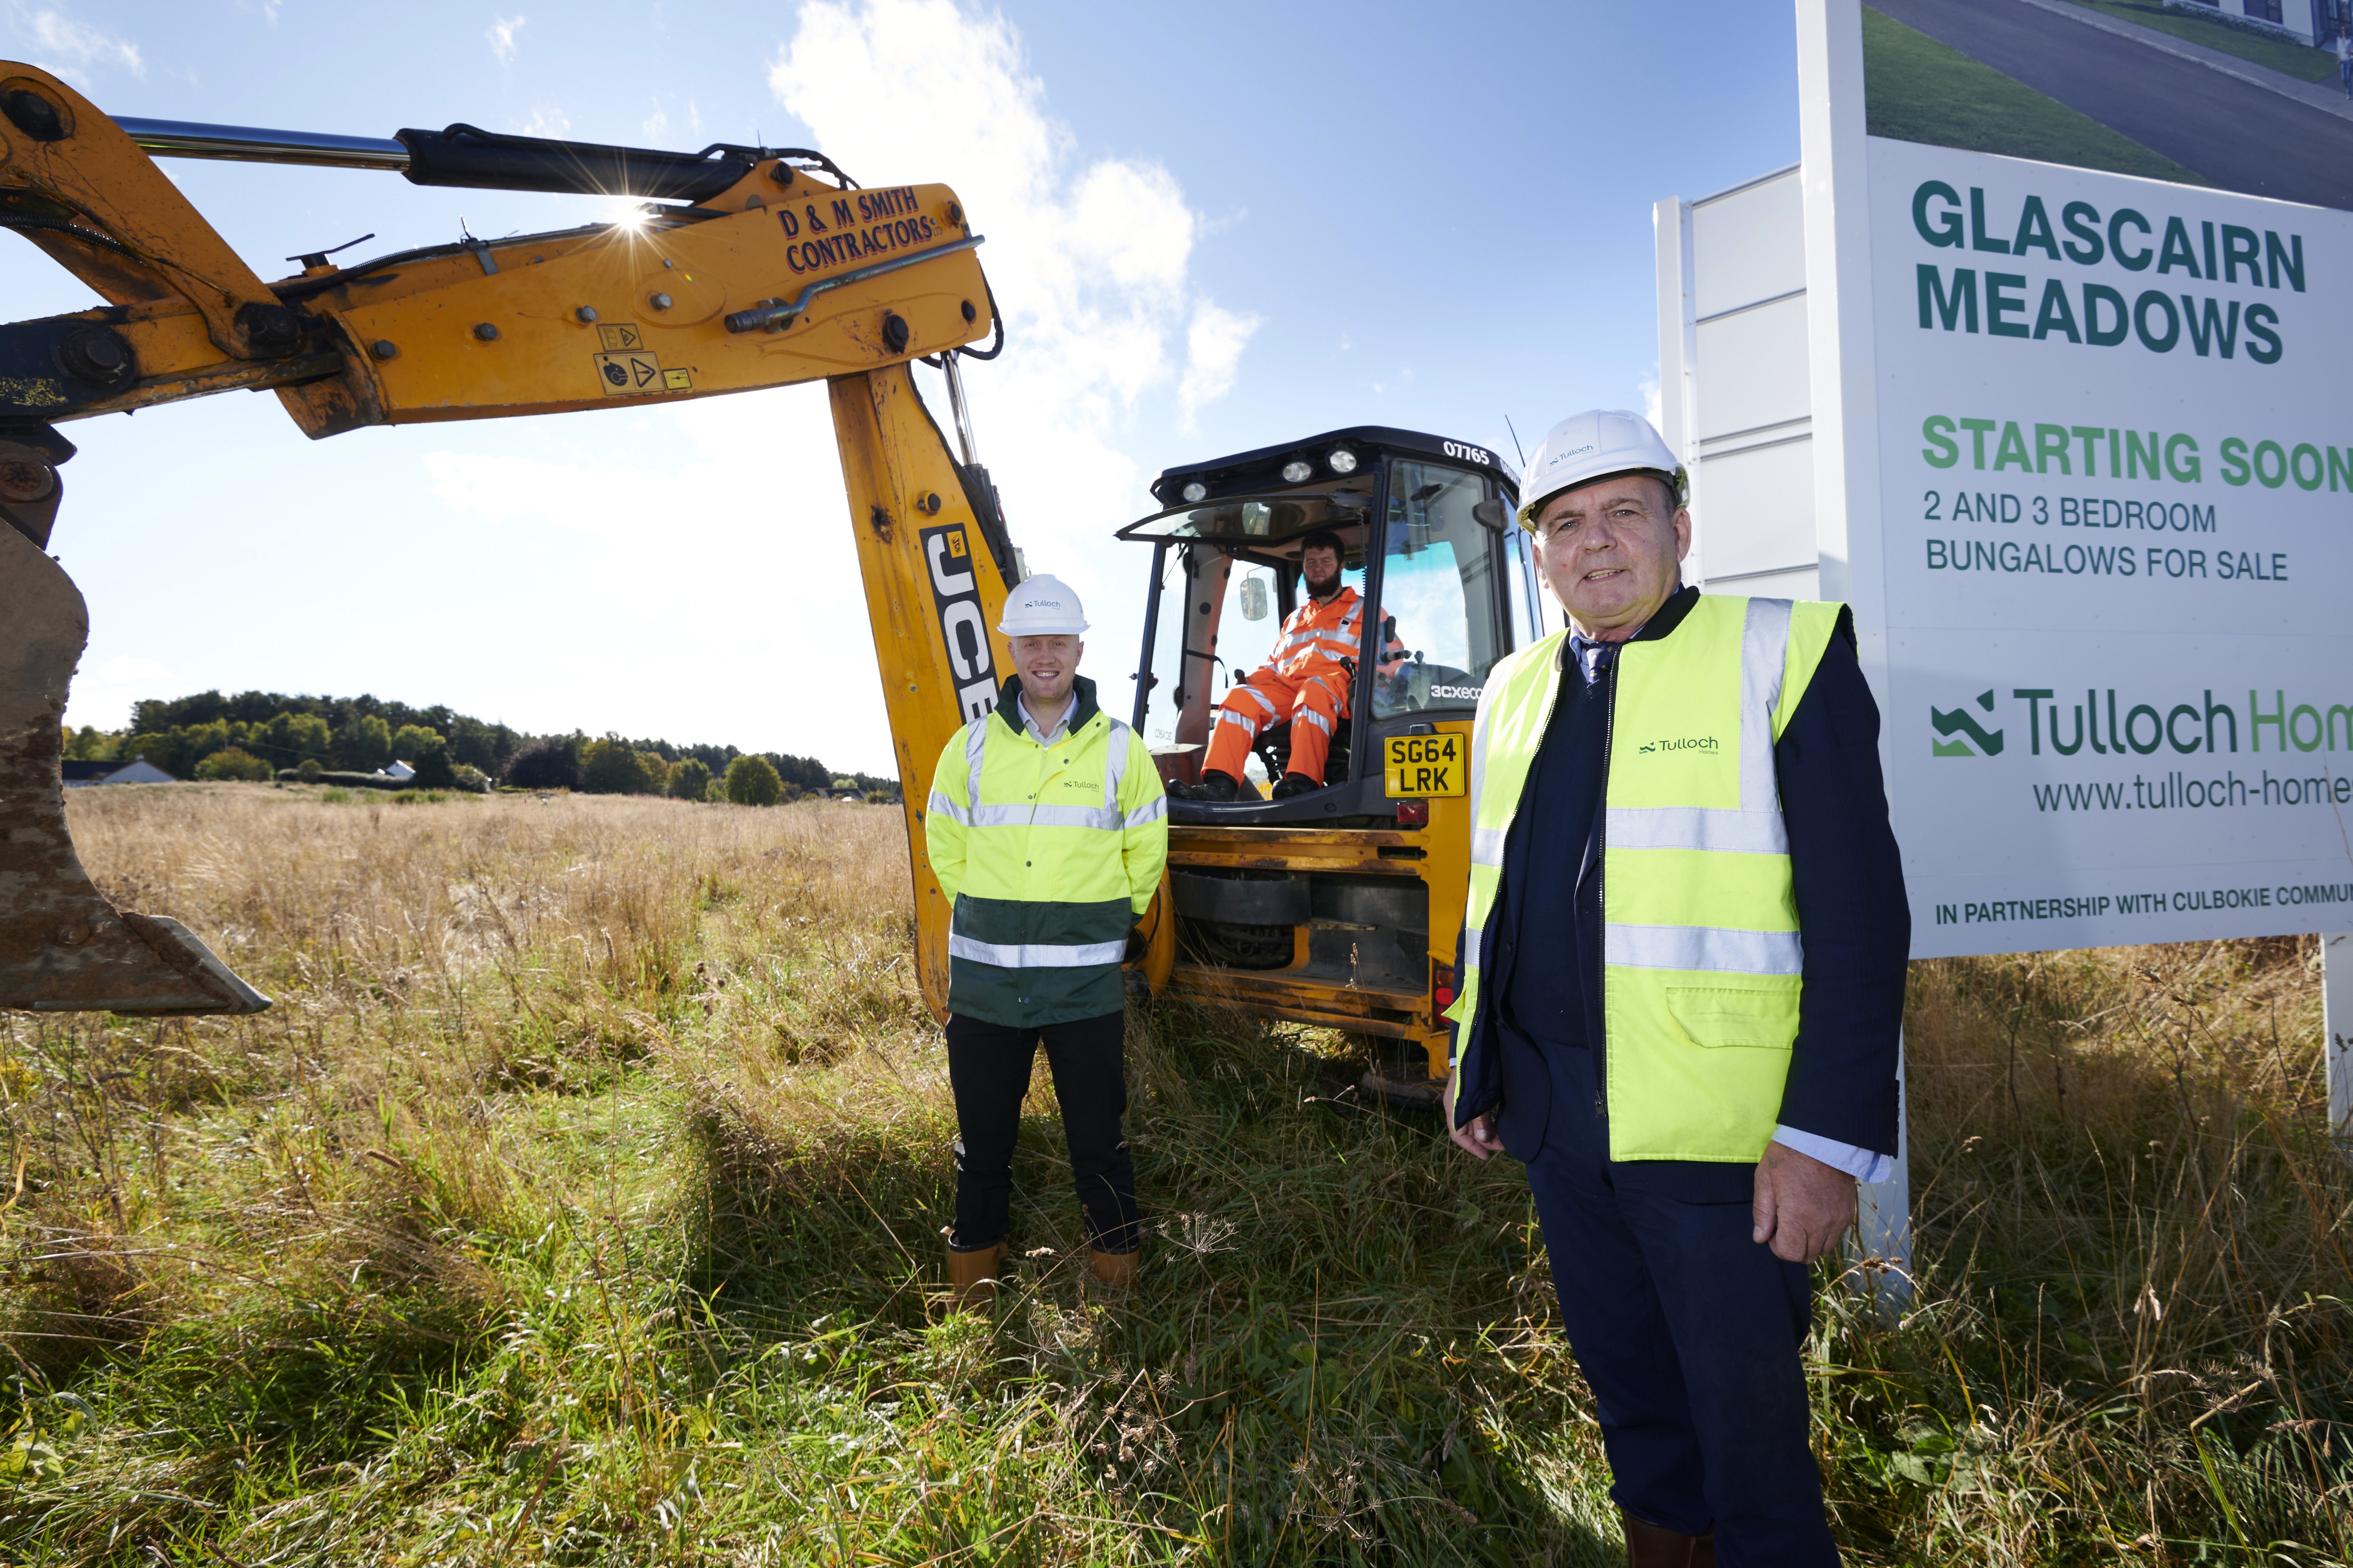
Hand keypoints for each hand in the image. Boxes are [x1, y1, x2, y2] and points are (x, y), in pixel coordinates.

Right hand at [1443, 1069, 1504, 1161]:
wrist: (1475, 1050)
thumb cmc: (1475, 1074)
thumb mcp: (1480, 1100)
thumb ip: (1480, 1120)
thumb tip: (1482, 1139)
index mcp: (1453, 1110)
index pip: (1459, 1136)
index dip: (1472, 1148)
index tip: (1486, 1156)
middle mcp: (1455, 1108)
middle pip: (1468, 1131)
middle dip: (1484, 1140)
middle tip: (1502, 1144)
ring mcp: (1462, 1101)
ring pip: (1474, 1123)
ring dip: (1487, 1131)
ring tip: (1502, 1136)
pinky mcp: (1470, 1096)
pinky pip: (1477, 1114)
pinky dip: (1486, 1121)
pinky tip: (1496, 1123)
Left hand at [1751, 1141, 1857, 1263]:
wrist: (1823, 1137)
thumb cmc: (1789, 1155)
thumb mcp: (1765, 1179)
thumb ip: (1762, 1212)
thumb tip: (1760, 1238)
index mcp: (1798, 1216)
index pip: (1790, 1253)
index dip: (1777, 1246)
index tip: (1773, 1231)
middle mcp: (1822, 1223)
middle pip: (1807, 1255)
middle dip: (1792, 1247)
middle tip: (1784, 1225)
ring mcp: (1838, 1219)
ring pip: (1824, 1249)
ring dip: (1809, 1242)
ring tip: (1799, 1220)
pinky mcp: (1848, 1213)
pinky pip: (1836, 1236)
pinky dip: (1824, 1233)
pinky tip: (1814, 1215)